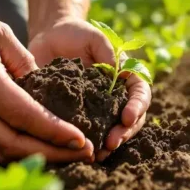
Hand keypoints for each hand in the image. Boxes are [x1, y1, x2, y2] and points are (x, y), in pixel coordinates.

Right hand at [0, 0, 93, 162]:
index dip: (56, 133)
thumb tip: (50, 95)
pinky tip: (40, 147)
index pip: (26, 117)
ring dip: (37, 158)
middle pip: (15, 145)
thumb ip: (27, 64)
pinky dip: (17, 151)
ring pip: (2, 152)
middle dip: (54, 154)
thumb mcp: (1, 32)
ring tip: (68, 155)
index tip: (82, 140)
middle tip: (84, 154)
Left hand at [29, 16, 151, 160]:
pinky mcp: (78, 116)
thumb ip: (108, 51)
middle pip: (130, 120)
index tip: (126, 117)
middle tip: (111, 143)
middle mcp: (115, 96)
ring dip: (107, 145)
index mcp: (125, 77)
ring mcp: (98, 109)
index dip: (137, 107)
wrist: (49, 38)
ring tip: (98, 155)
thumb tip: (118, 71)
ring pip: (111, 131)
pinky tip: (79, 153)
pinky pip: (86, 132)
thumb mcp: (94, 37)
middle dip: (124, 133)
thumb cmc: (76, 34)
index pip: (140, 94)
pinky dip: (86, 144)